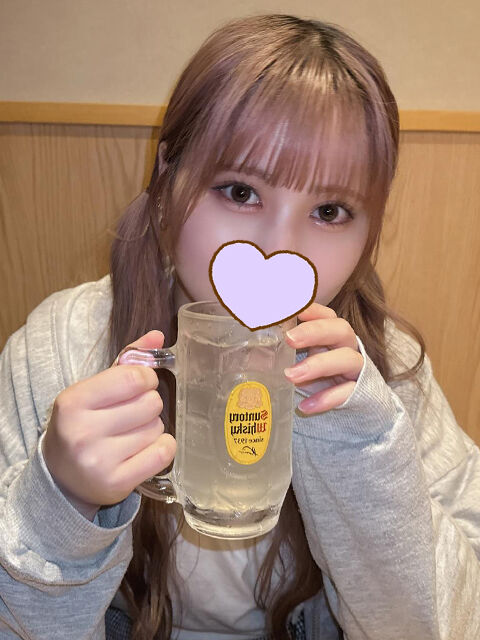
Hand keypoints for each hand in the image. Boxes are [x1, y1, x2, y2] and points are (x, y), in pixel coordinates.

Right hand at [42, 331, 175, 519]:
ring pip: (157, 428)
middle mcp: (82, 431)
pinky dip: (162, 448)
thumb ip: (126, 361)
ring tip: (131, 435)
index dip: (145, 379)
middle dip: (149, 405)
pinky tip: (144, 450)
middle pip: (151, 403)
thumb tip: (158, 336)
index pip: (134, 377)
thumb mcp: (94, 389)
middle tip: (132, 414)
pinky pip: (164, 453)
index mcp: (73, 401)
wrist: (62, 477)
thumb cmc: (83, 424)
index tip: (139, 386)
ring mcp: (99, 461)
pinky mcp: (117, 483)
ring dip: (152, 428)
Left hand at [283, 303, 363, 413]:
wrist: (347, 406)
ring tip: (291, 376)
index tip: (294, 309)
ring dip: (318, 365)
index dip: (313, 309)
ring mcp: (355, 369)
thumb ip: (279, 351)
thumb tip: (247, 345)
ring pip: (347, 359)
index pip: (327, 315)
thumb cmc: (316, 376)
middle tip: (289, 339)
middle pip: (340, 330)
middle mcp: (346, 347)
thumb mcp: (298, 360)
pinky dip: (326, 399)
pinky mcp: (360, 393)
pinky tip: (305, 407)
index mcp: (331, 334)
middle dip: (315, 332)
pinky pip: (347, 393)